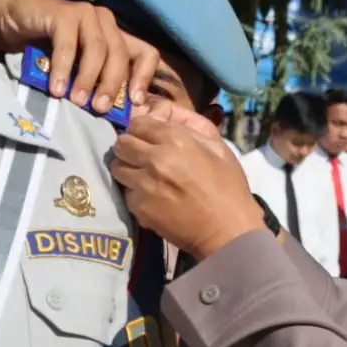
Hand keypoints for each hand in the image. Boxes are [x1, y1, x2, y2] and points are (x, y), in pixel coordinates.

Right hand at [0, 0, 158, 110]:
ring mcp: (86, 14)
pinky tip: (56, 88)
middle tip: (100, 109)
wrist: (8, 23)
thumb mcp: (77, 70)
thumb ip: (96, 84)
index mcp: (116, 36)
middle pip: (121, 55)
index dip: (144, 78)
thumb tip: (118, 115)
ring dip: (88, 78)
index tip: (133, 103)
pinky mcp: (63, 12)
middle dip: (112, 85)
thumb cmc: (45, 52)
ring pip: (98, 49)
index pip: (146, 53)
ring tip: (76, 101)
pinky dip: (64, 68)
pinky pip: (68, 44)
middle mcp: (105, 22)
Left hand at [110, 102, 265, 260]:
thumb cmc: (228, 186)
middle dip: (130, 147)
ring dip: (128, 168)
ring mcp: (144, 185)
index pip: (138, 123)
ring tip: (145, 176)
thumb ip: (188, 126)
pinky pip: (126, 191)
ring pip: (118, 167)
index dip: (143, 130)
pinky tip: (152, 196)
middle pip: (122, 143)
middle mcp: (154, 160)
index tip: (149, 138)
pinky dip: (135, 192)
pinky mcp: (139, 208)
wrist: (227, 230)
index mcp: (175, 141)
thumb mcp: (217, 147)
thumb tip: (163, 116)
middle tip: (143, 156)